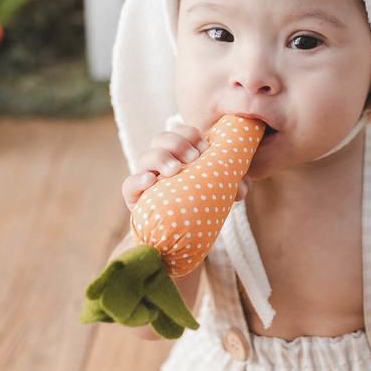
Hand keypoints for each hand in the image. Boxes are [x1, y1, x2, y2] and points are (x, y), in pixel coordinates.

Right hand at [121, 123, 250, 209]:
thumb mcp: (218, 192)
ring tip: (175, 169)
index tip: (205, 146)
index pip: (180, 132)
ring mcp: (145, 178)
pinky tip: (151, 181)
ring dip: (161, 158)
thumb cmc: (198, 206)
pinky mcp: (135, 198)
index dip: (190, 133)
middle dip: (178, 143)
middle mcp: (160, 162)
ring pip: (145, 157)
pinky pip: (129, 185)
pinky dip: (139, 180)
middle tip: (194, 157)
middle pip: (161, 139)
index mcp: (179, 154)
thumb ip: (233, 185)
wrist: (177, 238)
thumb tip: (242, 189)